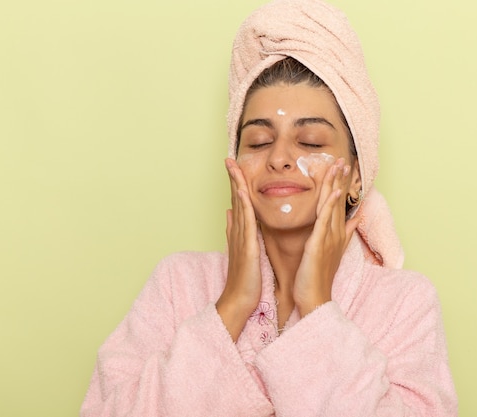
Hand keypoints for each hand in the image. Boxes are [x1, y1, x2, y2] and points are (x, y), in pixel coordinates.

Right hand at [216, 158, 261, 340]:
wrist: (239, 302)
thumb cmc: (245, 280)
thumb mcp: (242, 251)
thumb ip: (235, 231)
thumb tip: (230, 213)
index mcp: (239, 232)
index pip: (238, 203)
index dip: (236, 184)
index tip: (235, 167)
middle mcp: (237, 232)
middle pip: (235, 199)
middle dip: (232, 178)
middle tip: (229, 158)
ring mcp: (240, 238)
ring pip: (238, 206)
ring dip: (236, 185)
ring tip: (233, 166)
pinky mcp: (247, 247)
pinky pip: (246, 223)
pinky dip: (244, 206)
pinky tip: (242, 192)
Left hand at [293, 158, 361, 316]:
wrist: (315, 298)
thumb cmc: (318, 277)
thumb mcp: (333, 251)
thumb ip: (346, 233)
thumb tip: (357, 219)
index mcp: (336, 234)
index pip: (339, 205)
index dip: (342, 185)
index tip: (344, 168)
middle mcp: (335, 233)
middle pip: (338, 201)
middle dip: (341, 179)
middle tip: (343, 159)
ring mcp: (329, 238)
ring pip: (332, 206)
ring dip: (336, 184)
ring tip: (339, 166)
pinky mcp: (319, 244)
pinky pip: (324, 221)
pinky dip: (329, 205)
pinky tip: (332, 191)